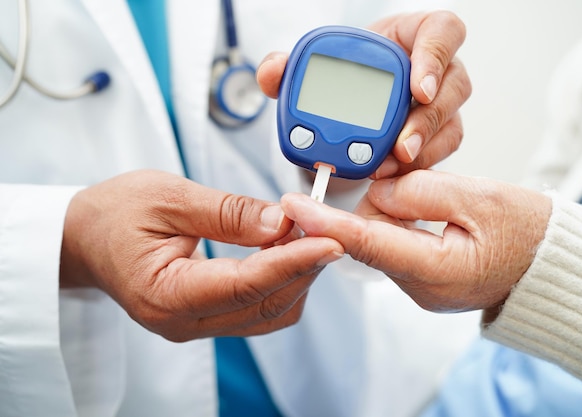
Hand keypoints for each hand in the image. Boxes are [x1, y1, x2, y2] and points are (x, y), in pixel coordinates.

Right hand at [60, 170, 342, 340]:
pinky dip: (280, 281)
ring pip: (268, 313)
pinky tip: (284, 250)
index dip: (293, 262)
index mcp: (165, 294)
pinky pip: (258, 310)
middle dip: (302, 266)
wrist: (84, 236)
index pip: (246, 285)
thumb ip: (228, 212)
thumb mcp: (168, 196)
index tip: (329, 240)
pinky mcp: (206, 317)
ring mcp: (196, 325)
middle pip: (264, 305)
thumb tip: (282, 223)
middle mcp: (182, 321)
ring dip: (295, 276)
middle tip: (323, 226)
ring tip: (303, 234)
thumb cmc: (114, 213)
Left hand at [256, 11, 470, 175]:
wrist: (352, 99)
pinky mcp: (437, 136)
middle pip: (453, 87)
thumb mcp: (317, 64)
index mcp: (414, 36)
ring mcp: (441, 105)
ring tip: (386, 168)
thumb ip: (291, 65)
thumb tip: (272, 71)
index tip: (417, 87)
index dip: (435, 56)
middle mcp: (437, 70)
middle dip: (427, 120)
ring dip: (420, 151)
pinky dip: (412, 169)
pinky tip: (388, 177)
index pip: (443, 32)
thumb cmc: (346, 73)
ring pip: (449, 126)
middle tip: (401, 145)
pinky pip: (438, 153)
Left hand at [280, 170, 551, 312]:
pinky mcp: (421, 276)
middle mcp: (418, 285)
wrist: (549, 264)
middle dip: (365, 203)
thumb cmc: (527, 233)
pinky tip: (417, 205)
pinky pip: (393, 243)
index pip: (363, 241)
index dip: (323, 220)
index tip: (292, 203)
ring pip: (378, 238)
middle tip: (386, 172)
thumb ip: (421, 190)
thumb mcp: (479, 199)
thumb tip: (378, 189)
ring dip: (385, 209)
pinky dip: (396, 219)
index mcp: (434, 270)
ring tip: (419, 190)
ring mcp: (418, 285)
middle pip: (366, 237)